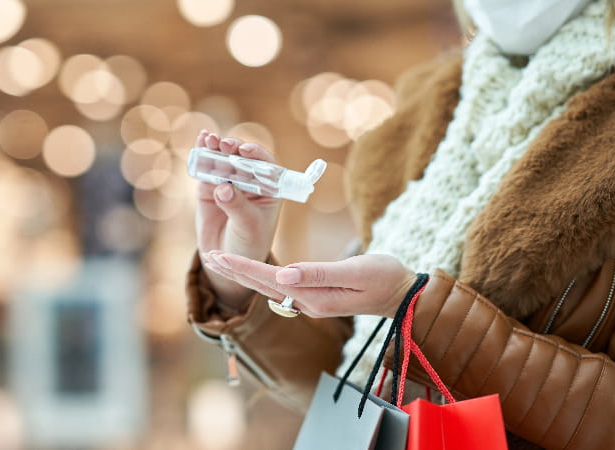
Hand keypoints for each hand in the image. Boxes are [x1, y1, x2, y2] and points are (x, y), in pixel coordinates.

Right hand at [194, 130, 281, 307]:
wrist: (227, 259)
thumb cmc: (248, 244)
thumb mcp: (248, 227)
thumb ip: (237, 207)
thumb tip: (223, 188)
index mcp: (269, 190)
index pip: (266, 167)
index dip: (256, 155)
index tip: (245, 151)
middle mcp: (250, 182)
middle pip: (243, 159)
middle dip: (234, 148)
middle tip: (224, 144)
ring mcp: (229, 183)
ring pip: (224, 160)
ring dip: (217, 147)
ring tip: (209, 138)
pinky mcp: (209, 188)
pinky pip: (206, 169)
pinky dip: (203, 155)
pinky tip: (200, 142)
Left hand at [201, 251, 417, 317]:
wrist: (405, 295)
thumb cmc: (384, 278)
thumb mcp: (353, 271)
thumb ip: (318, 273)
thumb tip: (284, 273)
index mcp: (314, 297)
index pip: (270, 279)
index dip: (243, 267)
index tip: (219, 255)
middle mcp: (308, 302)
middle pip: (264, 285)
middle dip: (236, 270)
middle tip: (209, 255)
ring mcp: (312, 301)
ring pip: (271, 286)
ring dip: (246, 273)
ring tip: (223, 260)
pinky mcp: (317, 296)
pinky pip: (283, 285)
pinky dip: (263, 275)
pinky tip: (255, 270)